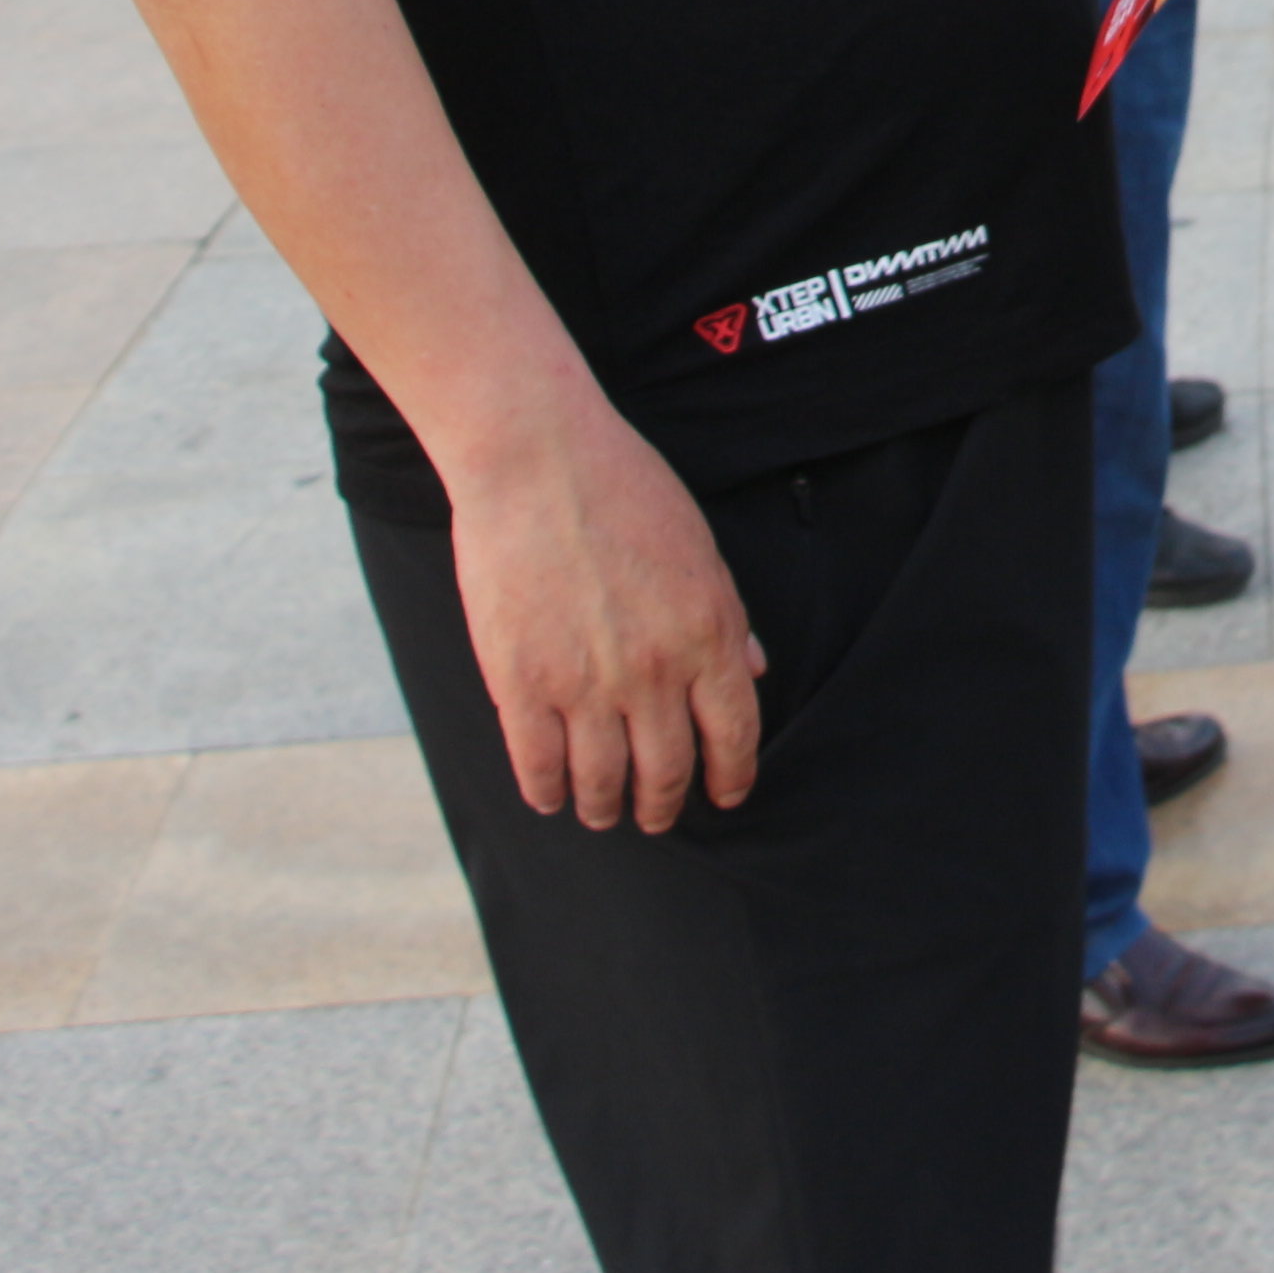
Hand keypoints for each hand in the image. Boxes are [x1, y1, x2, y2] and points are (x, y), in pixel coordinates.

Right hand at [449, 396, 771, 827]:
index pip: (733, 735)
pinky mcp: (520, 683)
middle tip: (654, 814)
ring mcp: (585, 682)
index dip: (731, 778)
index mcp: (708, 634)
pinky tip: (551, 794)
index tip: (724, 796)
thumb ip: (727, 618)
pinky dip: (547, 792)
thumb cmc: (624, 490)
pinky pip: (538, 766)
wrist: (537, 458)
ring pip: (602, 781)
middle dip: (662, 805)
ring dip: (604, 807)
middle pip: (667, 771)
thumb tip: (753, 672)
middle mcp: (654, 671)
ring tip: (600, 811)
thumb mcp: (700, 549)